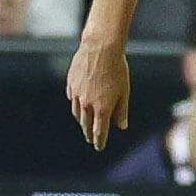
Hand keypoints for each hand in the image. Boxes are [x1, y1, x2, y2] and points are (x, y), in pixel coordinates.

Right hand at [66, 31, 132, 148]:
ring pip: (77, 113)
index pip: (99, 132)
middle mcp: (87, 105)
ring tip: (85, 123)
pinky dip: (76, 103)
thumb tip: (121, 126)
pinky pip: (72, 98)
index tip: (99, 147)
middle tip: (92, 139)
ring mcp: (77, 94)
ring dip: (82, 120)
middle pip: (86, 125)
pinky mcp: (71, 84)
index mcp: (102, 109)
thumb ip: (122, 111)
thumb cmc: (117, 69)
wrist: (101, 47)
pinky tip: (79, 104)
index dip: (99, 141)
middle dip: (89, 134)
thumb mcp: (124, 91)